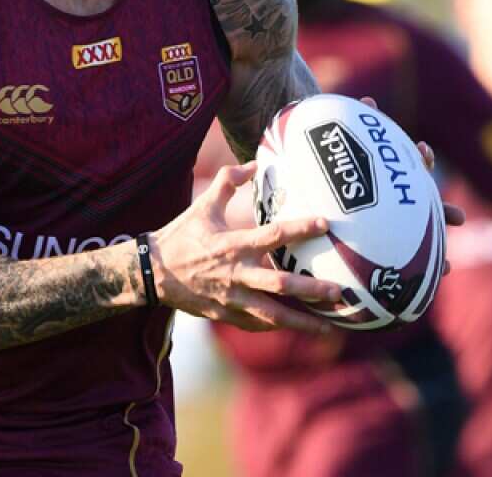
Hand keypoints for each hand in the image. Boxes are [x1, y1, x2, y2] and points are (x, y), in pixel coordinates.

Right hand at [150, 163, 342, 332]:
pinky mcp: (226, 315)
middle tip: (339, 291)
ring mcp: (232, 299)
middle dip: (312, 289)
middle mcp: (237, 274)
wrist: (152, 273)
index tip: (325, 224)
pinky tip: (296, 327)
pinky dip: (277, 326)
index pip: (273, 235)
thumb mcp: (202, 205)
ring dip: (303, 321)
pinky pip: (257, 324)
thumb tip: (252, 164)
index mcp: (233, 245)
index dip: (300, 228)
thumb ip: (227, 181)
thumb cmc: (181, 236)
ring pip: (273, 315)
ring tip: (329, 326)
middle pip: (281, 284)